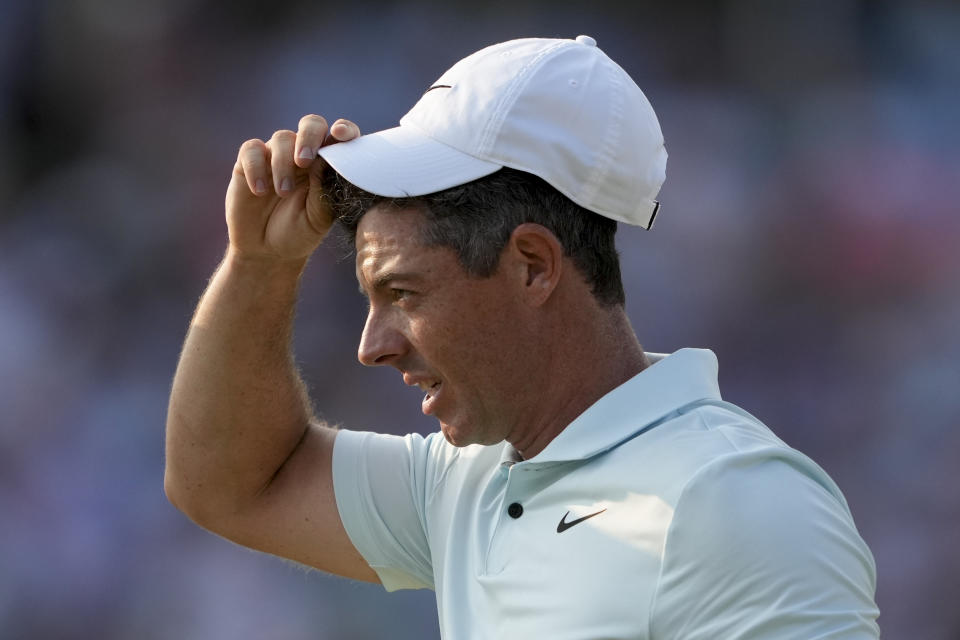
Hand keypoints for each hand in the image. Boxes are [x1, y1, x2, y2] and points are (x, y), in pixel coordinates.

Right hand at [225, 115, 360, 261]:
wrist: (267, 252)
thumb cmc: (299, 233)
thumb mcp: (318, 217)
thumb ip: (323, 189)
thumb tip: (325, 160)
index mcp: (327, 165)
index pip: (339, 138)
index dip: (344, 130)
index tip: (341, 135)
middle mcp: (303, 155)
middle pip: (311, 124)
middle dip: (309, 137)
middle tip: (304, 161)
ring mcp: (276, 157)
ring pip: (281, 138)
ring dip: (283, 164)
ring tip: (283, 192)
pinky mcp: (249, 164)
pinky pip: (252, 150)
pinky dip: (256, 168)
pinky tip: (259, 191)